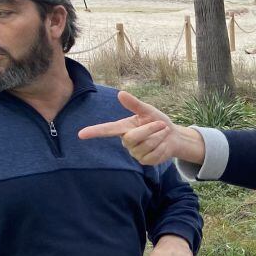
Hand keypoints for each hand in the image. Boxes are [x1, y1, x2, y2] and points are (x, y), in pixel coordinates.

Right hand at [79, 91, 205, 165]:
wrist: (174, 136)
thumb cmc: (158, 122)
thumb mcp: (148, 111)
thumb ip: (135, 104)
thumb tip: (121, 93)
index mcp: (124, 128)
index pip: (107, 130)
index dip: (94, 132)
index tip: (81, 134)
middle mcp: (126, 142)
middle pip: (132, 137)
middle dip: (149, 129)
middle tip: (161, 125)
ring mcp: (135, 153)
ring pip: (146, 145)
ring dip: (159, 137)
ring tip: (163, 133)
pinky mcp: (145, 161)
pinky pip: (154, 154)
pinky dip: (163, 146)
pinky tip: (164, 144)